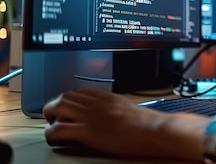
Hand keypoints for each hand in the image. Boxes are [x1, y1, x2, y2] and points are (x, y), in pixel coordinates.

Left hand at [43, 89, 209, 160]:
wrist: (152, 129)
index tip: (69, 107)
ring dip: (50, 115)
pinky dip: (51, 133)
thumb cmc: (148, 122)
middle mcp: (96, 103)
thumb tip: (115, 113)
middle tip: (55, 116)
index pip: (81, 91)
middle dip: (56, 104)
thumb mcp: (131, 108)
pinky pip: (59, 129)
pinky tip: (54, 138)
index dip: (71, 99)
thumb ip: (118, 107)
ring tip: (52, 125)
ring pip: (58, 106)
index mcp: (108, 97)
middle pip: (66, 95)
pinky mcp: (87, 131)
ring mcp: (91, 116)